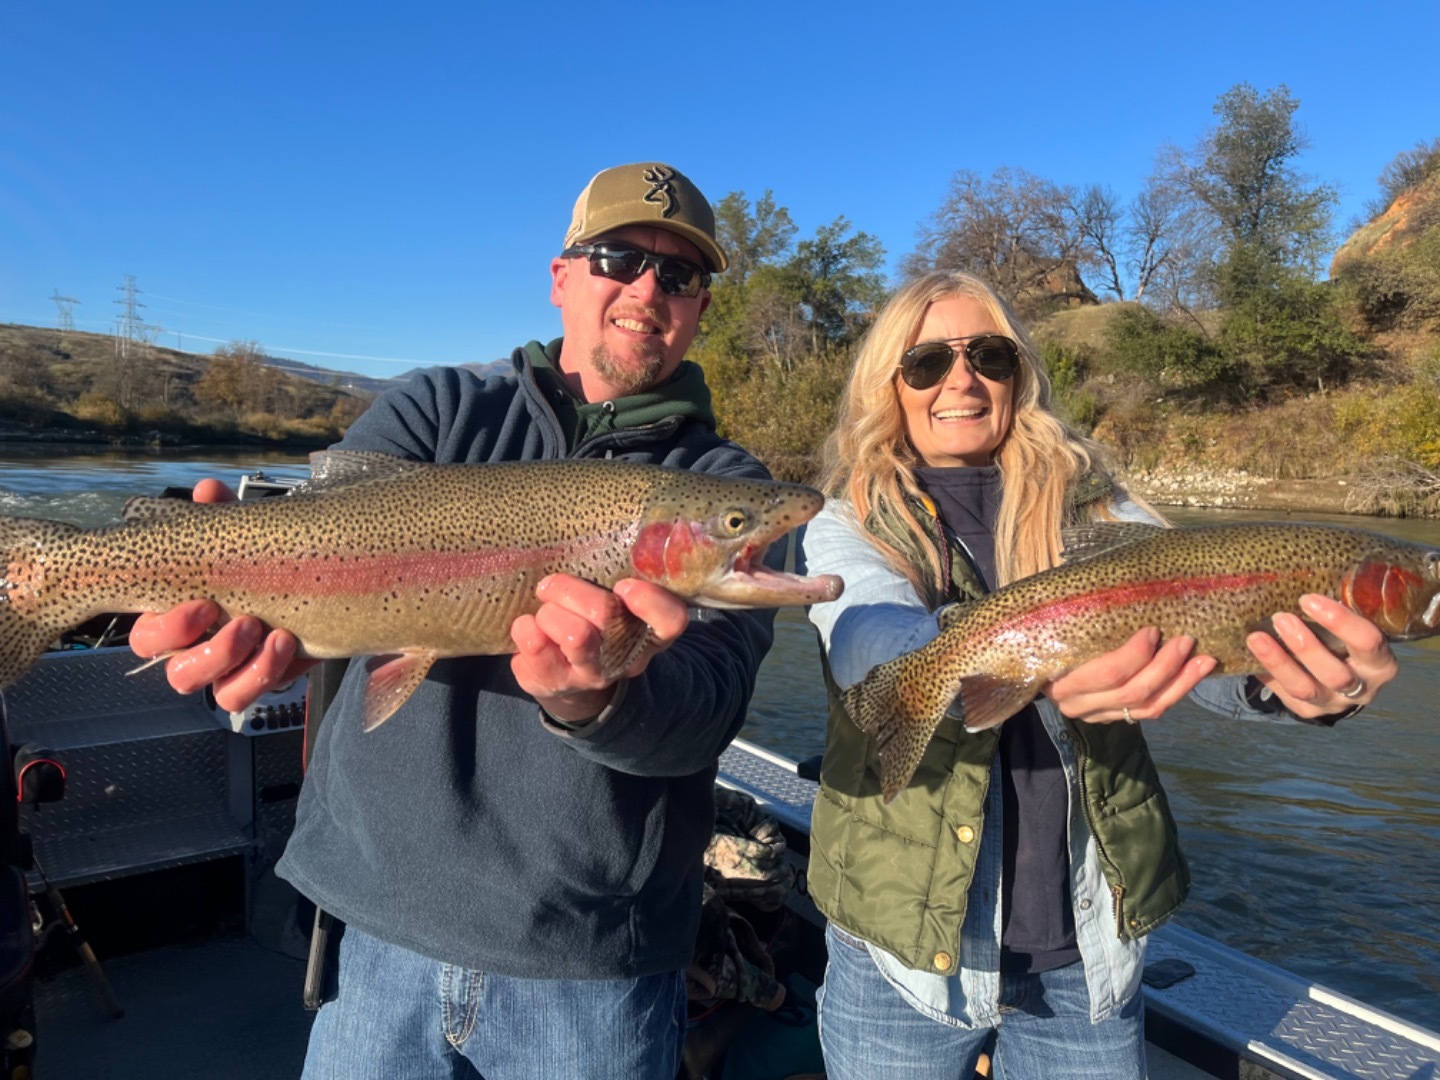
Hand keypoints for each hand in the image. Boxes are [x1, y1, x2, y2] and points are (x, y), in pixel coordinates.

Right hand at [127, 479, 313, 712]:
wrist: (313, 585)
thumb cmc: (262, 562)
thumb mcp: (244, 537)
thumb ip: (223, 516)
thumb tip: (207, 491)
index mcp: (178, 616)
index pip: (148, 636)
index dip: (169, 627)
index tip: (204, 604)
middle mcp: (195, 650)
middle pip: (176, 672)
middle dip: (209, 651)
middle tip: (246, 623)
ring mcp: (225, 672)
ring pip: (212, 691)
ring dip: (240, 664)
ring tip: (275, 635)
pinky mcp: (254, 683)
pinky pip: (242, 697)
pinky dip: (262, 676)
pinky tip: (286, 645)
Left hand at [509, 574, 690, 724]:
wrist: (566, 679)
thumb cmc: (591, 624)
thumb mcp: (612, 603)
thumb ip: (615, 575)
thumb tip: (594, 529)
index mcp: (648, 632)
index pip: (671, 620)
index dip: (650, 601)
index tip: (624, 585)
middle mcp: (623, 657)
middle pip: (606, 613)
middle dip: (571, 589)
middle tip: (552, 584)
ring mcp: (589, 673)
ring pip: (574, 634)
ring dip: (550, 611)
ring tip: (543, 610)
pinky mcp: (552, 681)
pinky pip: (534, 644)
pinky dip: (524, 626)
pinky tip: (528, 627)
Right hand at [1044, 627, 1217, 724]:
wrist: (1036, 667)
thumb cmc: (1049, 638)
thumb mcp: (1058, 627)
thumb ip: (1082, 617)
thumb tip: (1115, 587)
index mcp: (1062, 680)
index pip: (1106, 674)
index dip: (1134, 655)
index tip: (1152, 631)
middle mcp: (1079, 704)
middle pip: (1132, 692)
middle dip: (1165, 666)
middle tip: (1185, 640)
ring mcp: (1100, 715)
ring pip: (1148, 707)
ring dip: (1181, 682)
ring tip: (1204, 660)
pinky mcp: (1119, 718)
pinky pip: (1153, 710)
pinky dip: (1178, 691)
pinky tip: (1195, 673)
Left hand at [1245, 594, 1397, 719]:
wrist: (1341, 673)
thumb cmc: (1344, 638)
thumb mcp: (1350, 627)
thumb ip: (1334, 612)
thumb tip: (1295, 573)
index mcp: (1380, 662)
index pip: (1368, 642)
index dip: (1340, 621)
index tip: (1307, 599)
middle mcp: (1362, 688)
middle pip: (1334, 673)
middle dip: (1305, 646)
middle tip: (1280, 618)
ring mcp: (1334, 703)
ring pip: (1305, 689)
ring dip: (1279, 662)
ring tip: (1256, 637)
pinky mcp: (1308, 712)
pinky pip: (1284, 695)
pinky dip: (1267, 674)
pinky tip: (1250, 655)